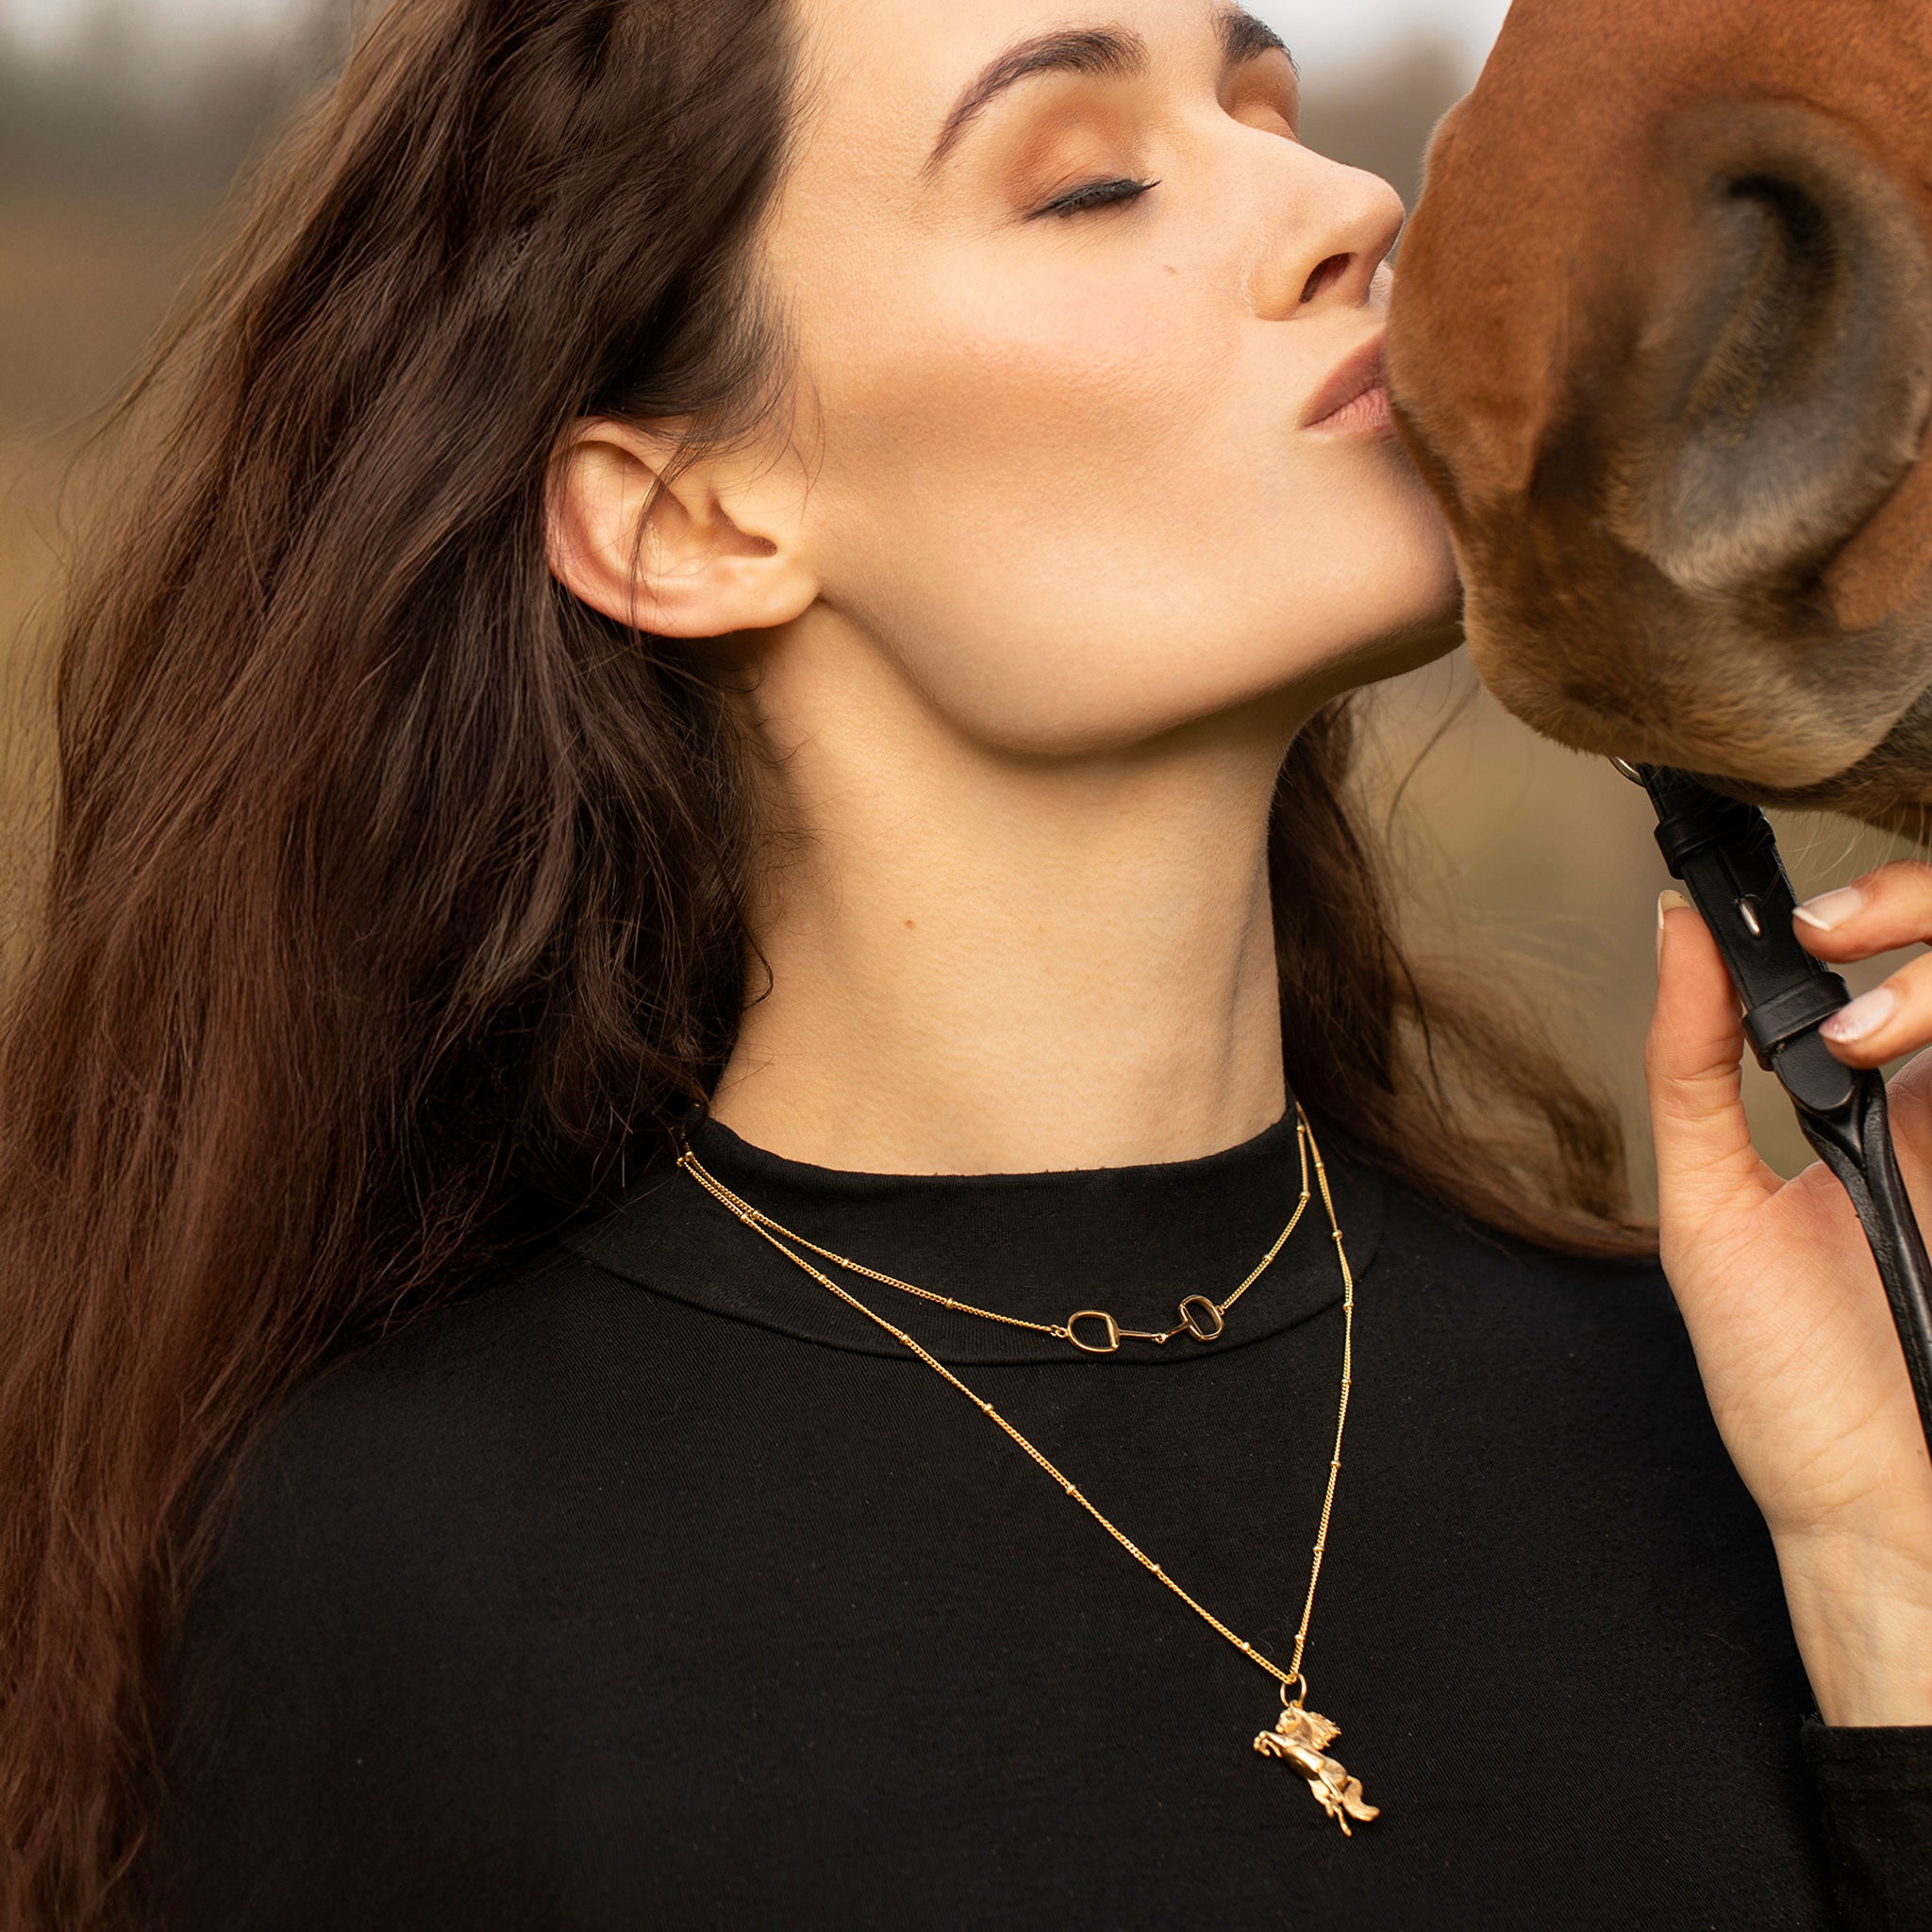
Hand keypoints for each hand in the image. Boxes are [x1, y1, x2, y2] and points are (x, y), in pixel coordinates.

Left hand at [1650, 875, 1931, 1726]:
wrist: (1871, 1510)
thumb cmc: (1792, 1379)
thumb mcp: (1711, 1206)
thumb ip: (1692, 1064)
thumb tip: (1675, 927)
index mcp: (1890, 1102)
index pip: (1906, 955)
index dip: (1873, 904)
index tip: (1795, 916)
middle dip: (1918, 905)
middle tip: (1834, 937)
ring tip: (1865, 1035)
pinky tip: (1904, 1054)